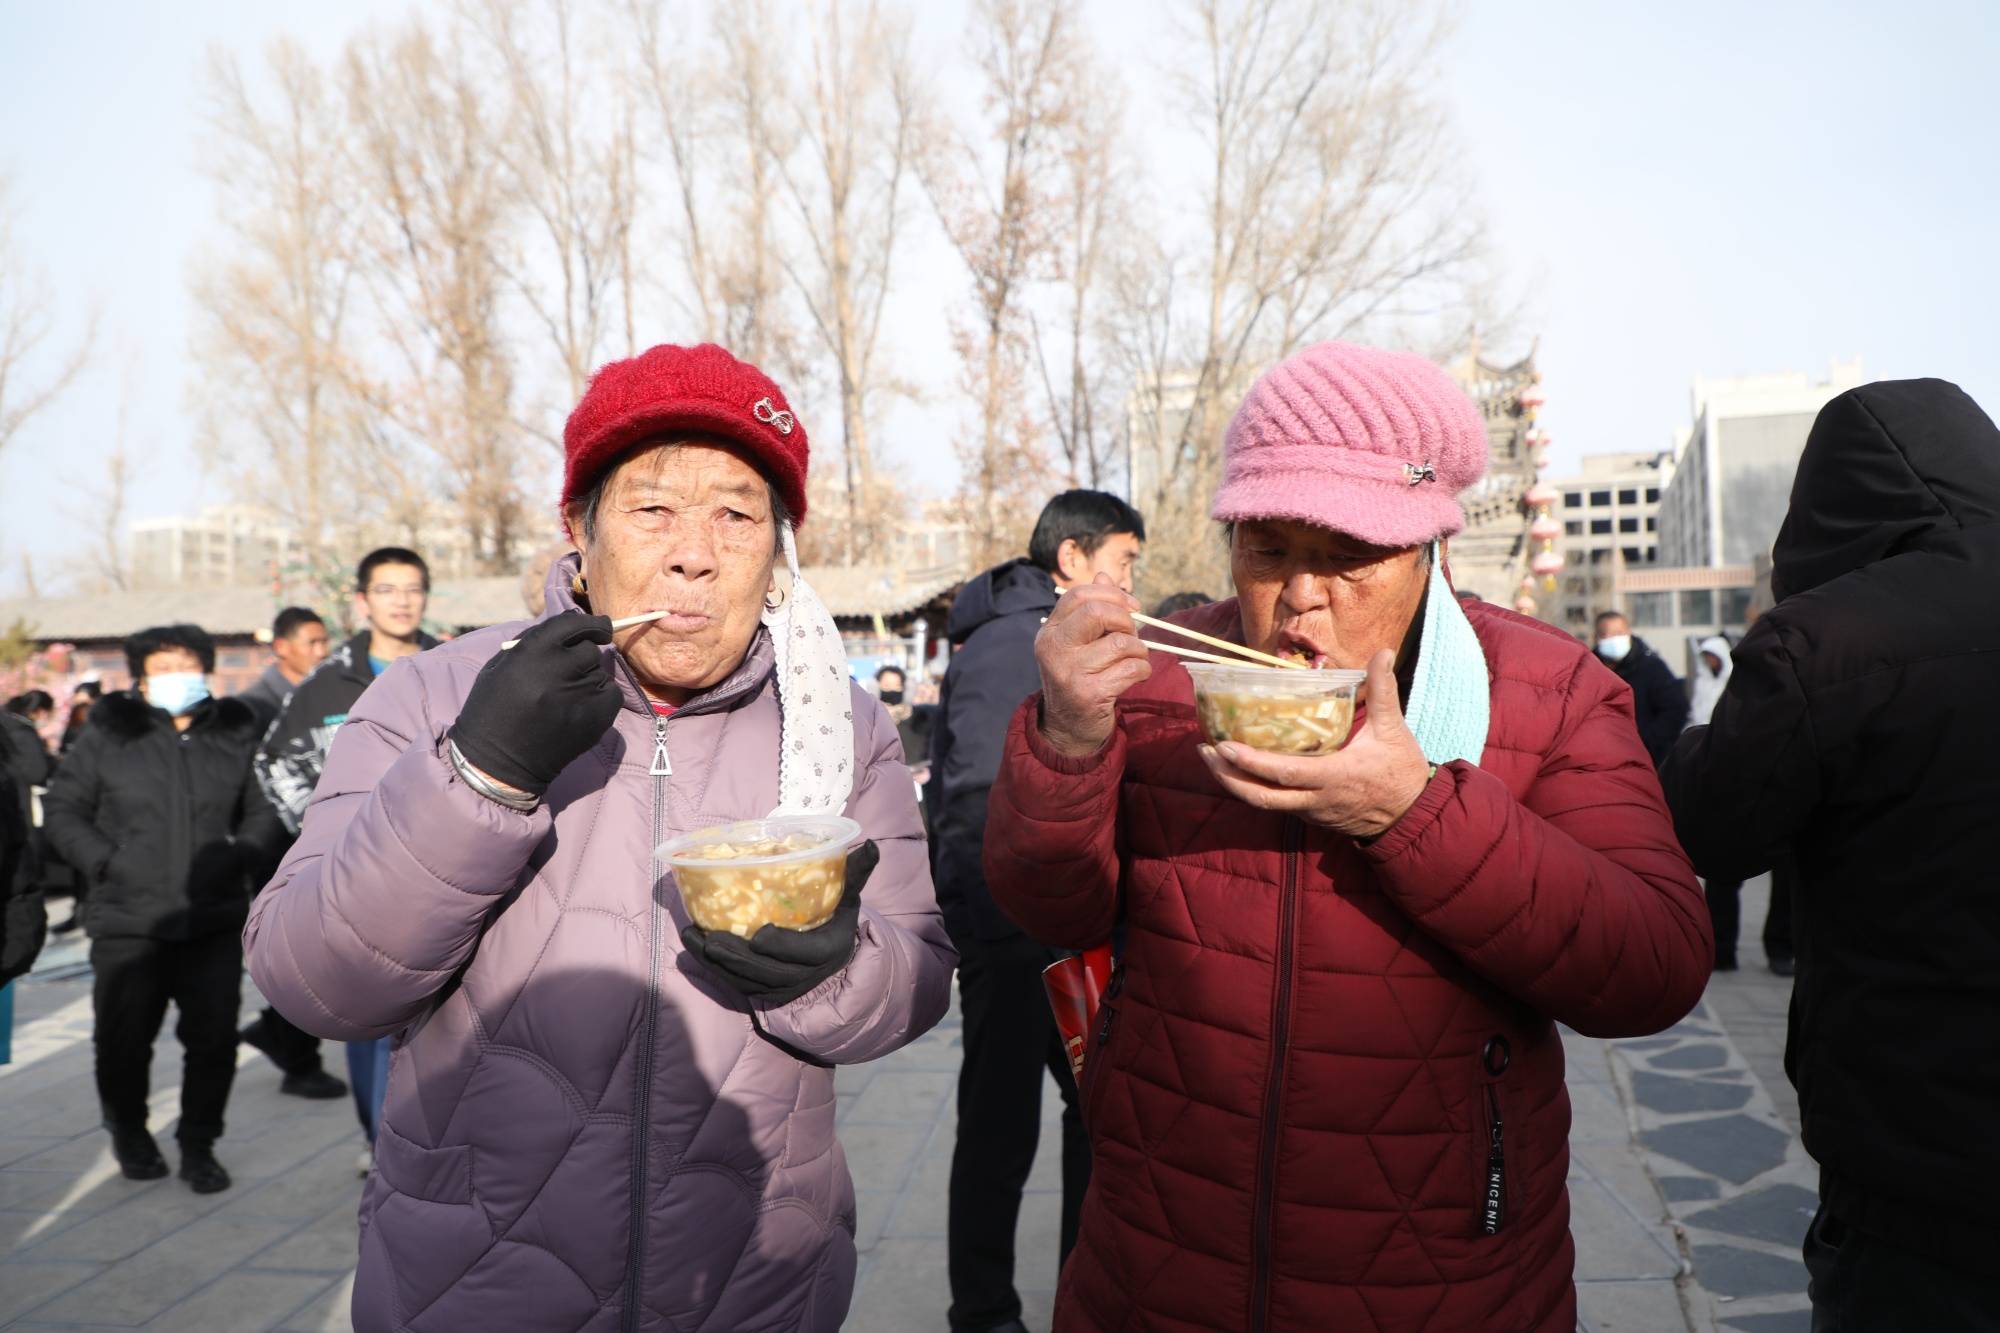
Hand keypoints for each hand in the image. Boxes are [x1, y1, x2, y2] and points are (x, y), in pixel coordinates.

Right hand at [450, 613, 618, 796]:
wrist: (496, 763)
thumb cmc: (492, 710)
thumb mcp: (500, 667)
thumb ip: (532, 642)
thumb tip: (569, 626)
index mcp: (532, 652)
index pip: (573, 624)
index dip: (590, 623)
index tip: (599, 627)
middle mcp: (559, 668)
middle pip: (589, 650)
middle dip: (581, 658)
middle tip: (567, 674)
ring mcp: (580, 694)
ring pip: (600, 673)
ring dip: (588, 679)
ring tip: (565, 699)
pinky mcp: (597, 718)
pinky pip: (611, 694)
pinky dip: (601, 698)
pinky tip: (579, 710)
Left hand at [682, 841, 879, 1004]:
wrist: (832, 964)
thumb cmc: (835, 921)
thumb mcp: (848, 898)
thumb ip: (854, 873)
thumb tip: (870, 843)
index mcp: (828, 950)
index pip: (805, 953)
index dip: (781, 946)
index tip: (759, 935)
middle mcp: (804, 976)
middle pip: (768, 971)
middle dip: (737, 958)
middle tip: (711, 939)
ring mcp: (780, 988)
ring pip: (746, 980)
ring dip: (716, 963)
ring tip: (693, 939)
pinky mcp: (761, 993)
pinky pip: (734, 985)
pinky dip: (711, 969)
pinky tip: (692, 947)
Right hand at [1034, 575, 1151, 756]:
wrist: (1069, 728)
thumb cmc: (1080, 677)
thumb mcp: (1078, 642)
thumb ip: (1092, 610)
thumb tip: (1104, 575)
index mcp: (1049, 632)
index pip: (1079, 595)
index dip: (1112, 594)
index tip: (1132, 606)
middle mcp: (1054, 649)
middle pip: (1097, 612)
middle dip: (1126, 620)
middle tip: (1132, 635)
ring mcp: (1069, 672)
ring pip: (1121, 643)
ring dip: (1139, 650)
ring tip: (1135, 659)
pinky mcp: (1089, 694)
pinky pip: (1131, 669)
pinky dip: (1142, 670)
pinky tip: (1136, 675)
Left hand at [1198, 650, 1434, 838]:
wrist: (1411, 816)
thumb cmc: (1400, 771)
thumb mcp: (1393, 729)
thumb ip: (1383, 690)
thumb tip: (1384, 651)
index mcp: (1334, 777)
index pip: (1284, 774)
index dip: (1251, 763)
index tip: (1224, 745)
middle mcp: (1315, 799)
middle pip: (1260, 796)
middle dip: (1227, 776)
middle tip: (1204, 750)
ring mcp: (1309, 811)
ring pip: (1263, 803)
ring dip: (1234, 783)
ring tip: (1212, 758)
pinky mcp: (1309, 815)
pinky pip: (1274, 804)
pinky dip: (1252, 787)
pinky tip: (1238, 768)